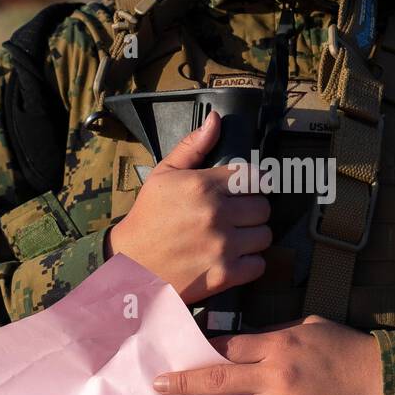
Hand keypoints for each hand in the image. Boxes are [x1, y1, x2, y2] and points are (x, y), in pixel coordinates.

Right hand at [106, 111, 271, 303]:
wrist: (130, 265)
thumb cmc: (148, 217)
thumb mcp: (163, 175)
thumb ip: (193, 146)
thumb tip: (215, 119)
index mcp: (203, 186)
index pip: (256, 177)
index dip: (253, 184)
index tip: (246, 191)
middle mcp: (216, 214)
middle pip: (263, 207)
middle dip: (252, 210)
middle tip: (236, 215)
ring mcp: (221, 246)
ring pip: (264, 235)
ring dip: (253, 236)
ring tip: (234, 237)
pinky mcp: (223, 275)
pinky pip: (259, 264)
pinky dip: (250, 263)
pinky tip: (233, 257)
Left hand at [152, 316, 383, 394]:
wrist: (385, 379)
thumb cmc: (348, 347)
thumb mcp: (311, 326)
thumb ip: (276, 334)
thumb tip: (247, 342)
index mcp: (277, 345)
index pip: (228, 347)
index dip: (204, 352)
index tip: (184, 357)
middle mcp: (275, 376)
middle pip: (218, 380)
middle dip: (184, 384)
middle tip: (158, 387)